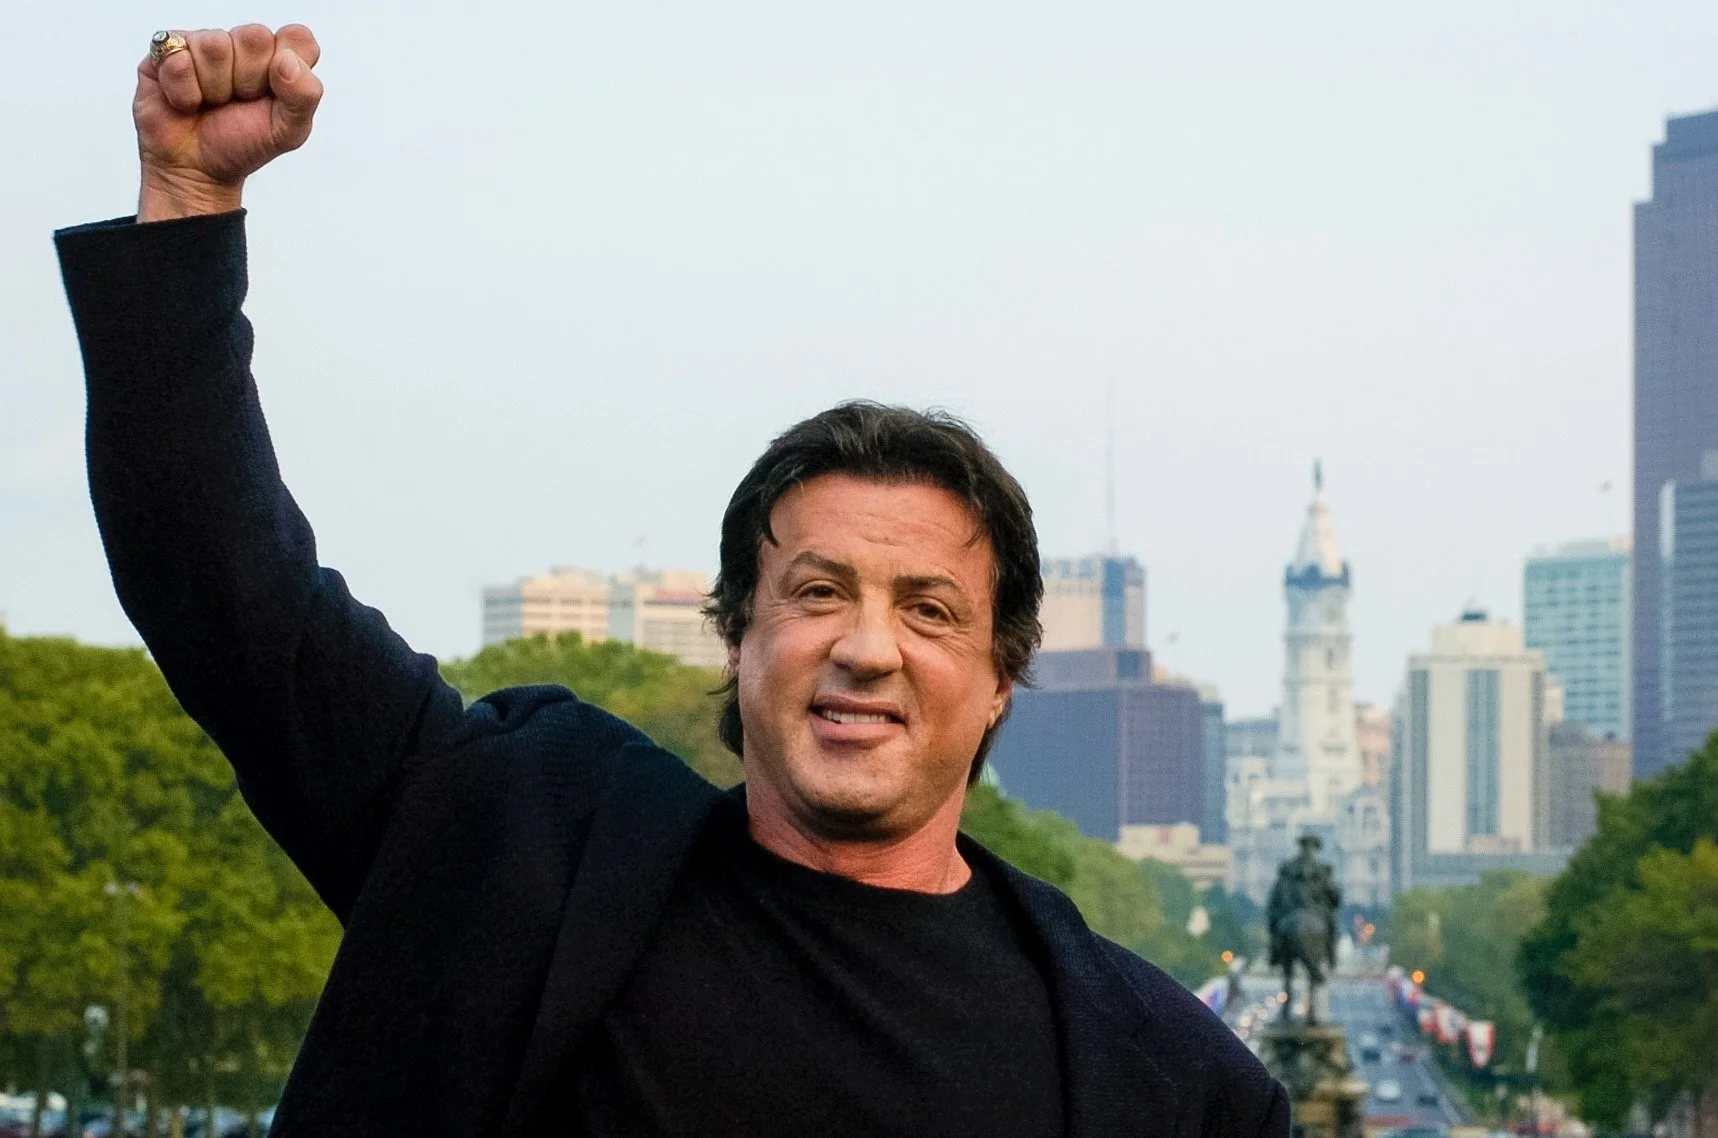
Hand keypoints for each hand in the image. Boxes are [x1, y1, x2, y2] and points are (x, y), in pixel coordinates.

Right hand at [134, 24, 322, 220]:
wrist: (195, 169)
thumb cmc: (242, 146)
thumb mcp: (289, 132)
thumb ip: (305, 96)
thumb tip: (287, 60)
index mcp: (279, 59)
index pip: (298, 36)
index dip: (288, 65)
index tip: (274, 93)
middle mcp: (242, 45)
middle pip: (255, 35)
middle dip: (248, 79)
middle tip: (239, 102)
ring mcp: (204, 44)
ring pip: (215, 45)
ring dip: (214, 87)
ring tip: (212, 103)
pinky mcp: (166, 49)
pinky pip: (179, 58)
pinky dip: (186, 92)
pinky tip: (187, 102)